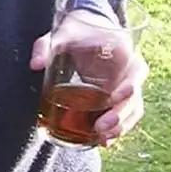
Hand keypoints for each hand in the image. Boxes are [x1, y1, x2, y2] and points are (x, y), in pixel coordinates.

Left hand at [30, 12, 147, 144]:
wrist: (87, 29)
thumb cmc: (75, 31)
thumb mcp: (59, 34)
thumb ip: (45, 46)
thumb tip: (35, 65)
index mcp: (123, 51)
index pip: (135, 72)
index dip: (129, 87)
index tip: (116, 97)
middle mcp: (129, 71)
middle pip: (134, 98)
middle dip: (121, 116)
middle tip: (101, 128)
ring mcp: (125, 86)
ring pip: (132, 111)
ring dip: (121, 127)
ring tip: (103, 140)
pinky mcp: (117, 97)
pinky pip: (123, 115)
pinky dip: (116, 129)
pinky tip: (103, 142)